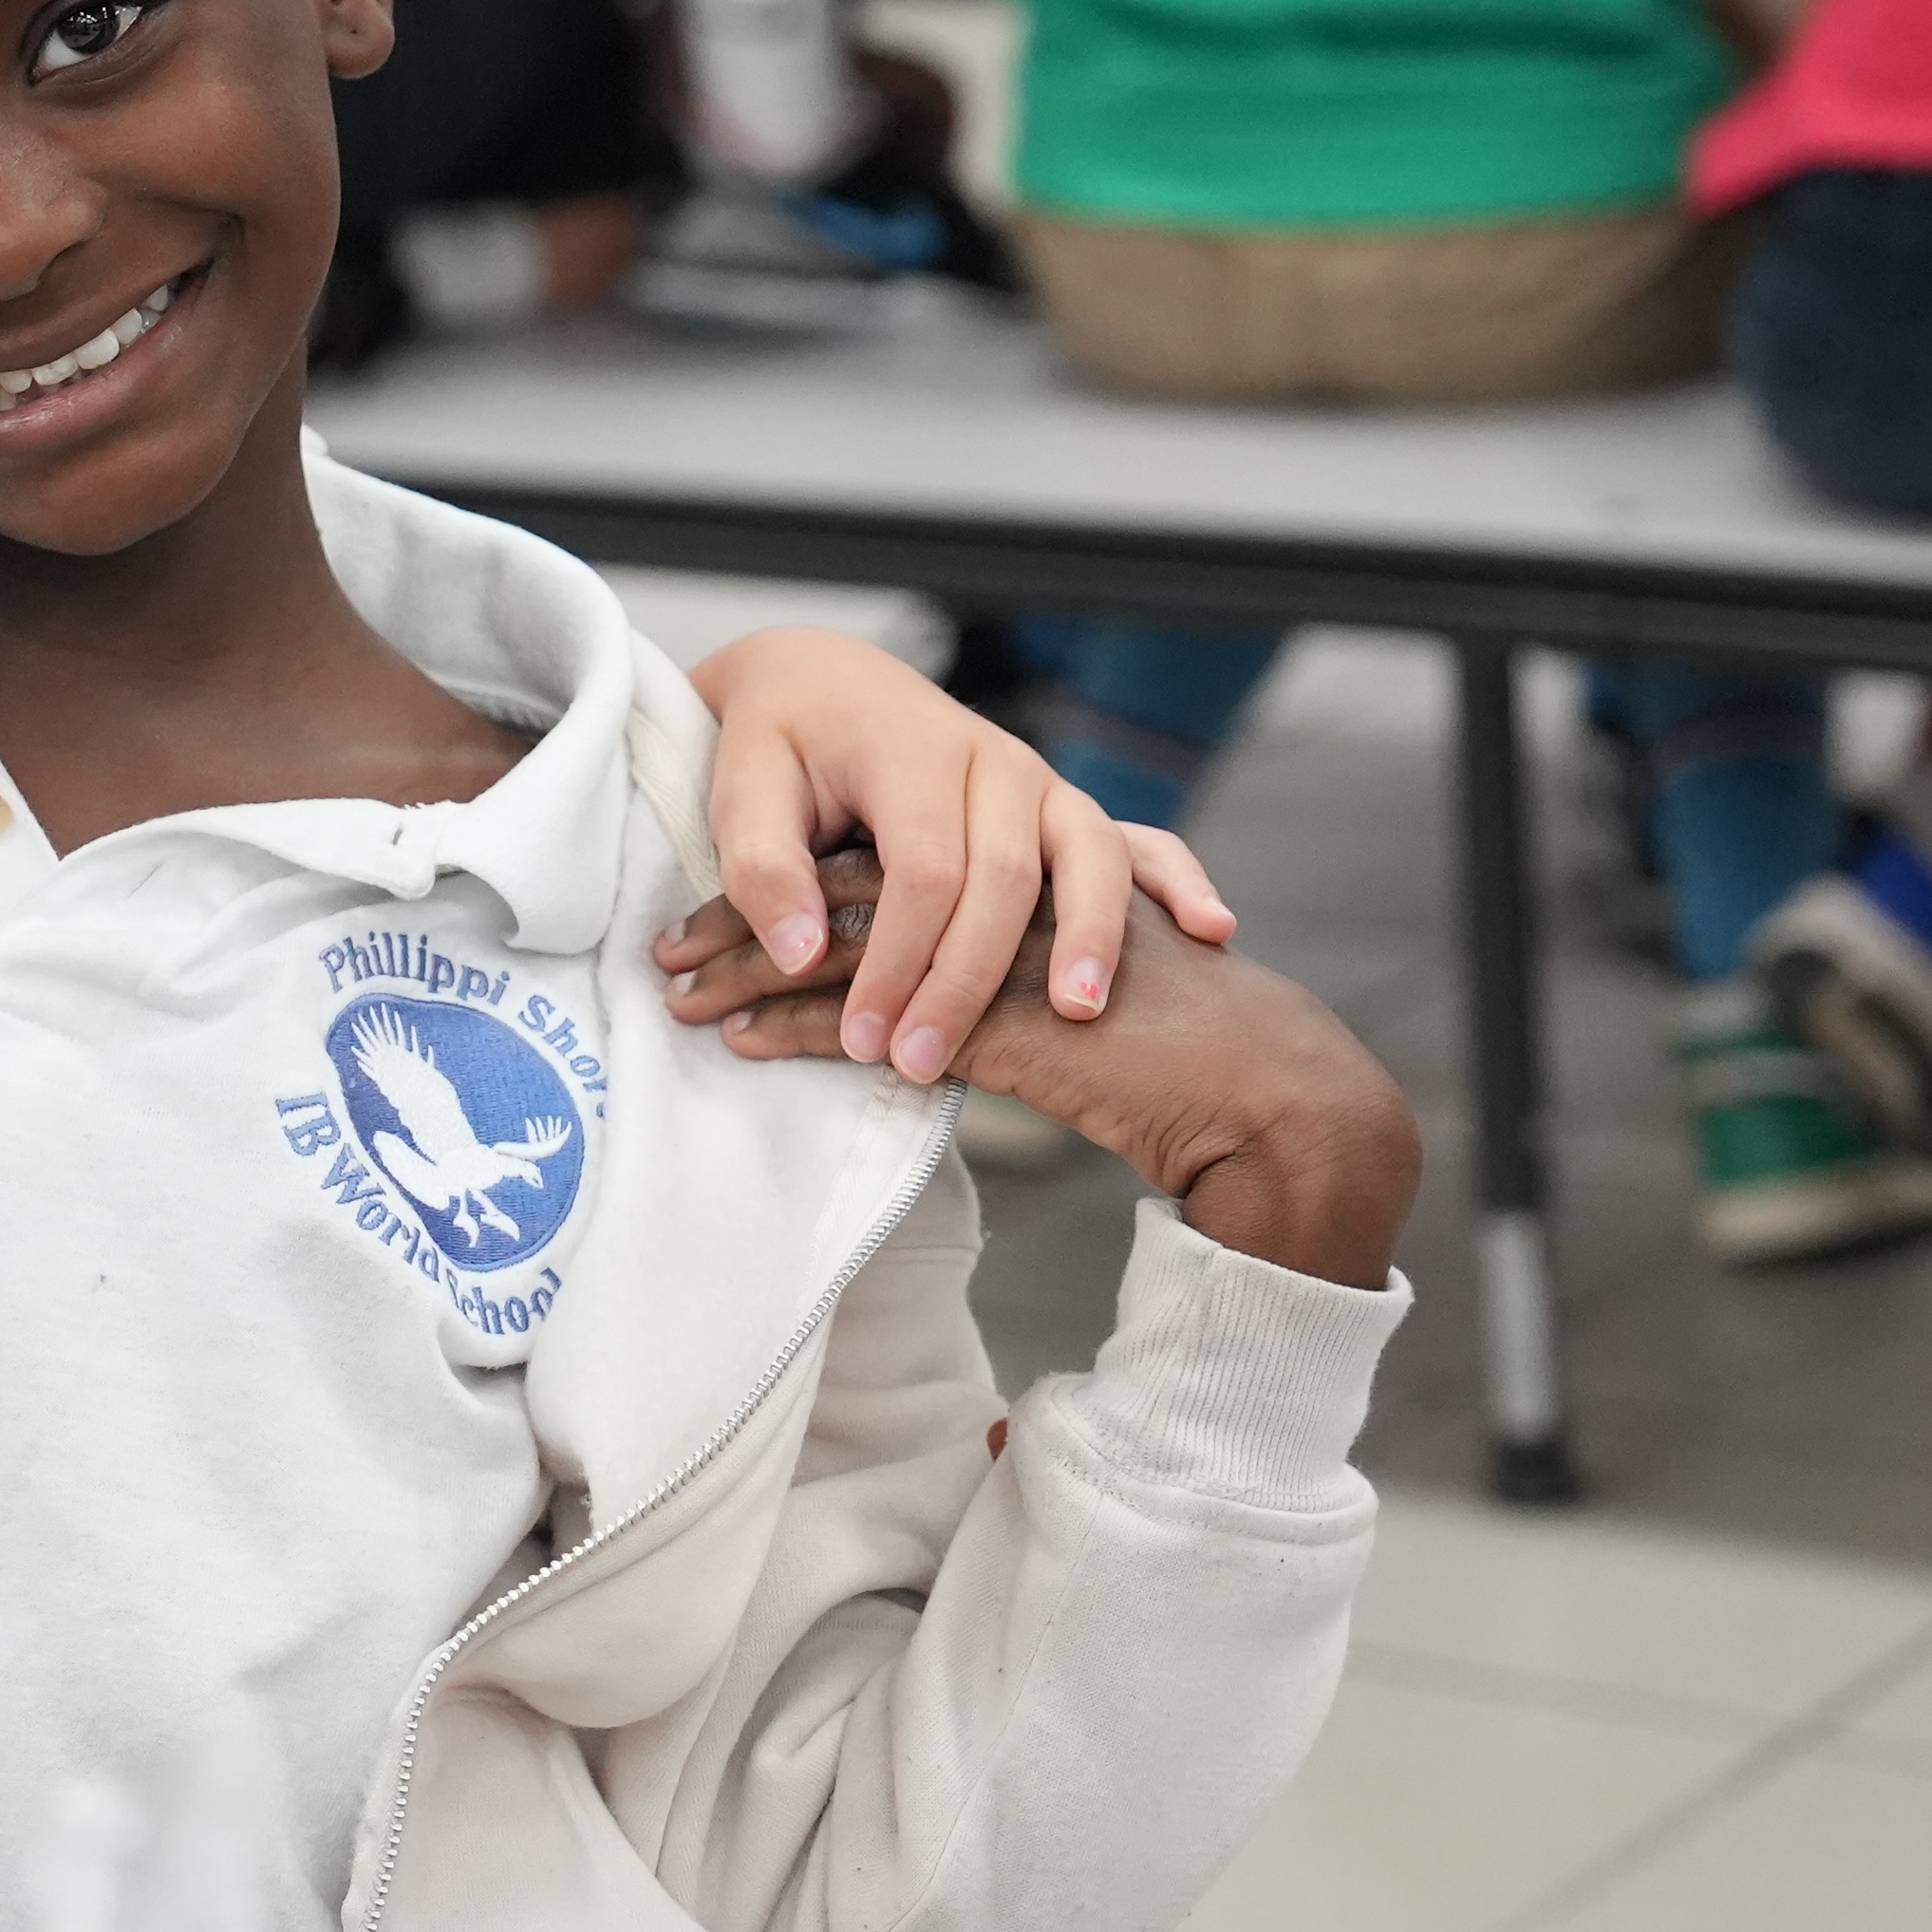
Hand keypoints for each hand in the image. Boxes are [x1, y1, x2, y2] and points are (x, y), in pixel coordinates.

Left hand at [660, 624, 1235, 1082]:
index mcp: (914, 752)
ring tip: (1080, 1012)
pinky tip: (1210, 930)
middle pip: (1003, 880)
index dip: (894, 964)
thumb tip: (799, 953)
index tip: (865, 1041)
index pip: (922, 872)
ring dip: (1092, 934)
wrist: (828, 679)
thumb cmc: (781, 744)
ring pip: (1089, 855)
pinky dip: (1180, 879)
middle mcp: (993, 764)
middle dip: (966, 981)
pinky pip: (1144, 841)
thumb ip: (761, 865)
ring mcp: (1042, 786)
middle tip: (922, 1061)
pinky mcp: (1065, 812)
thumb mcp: (742, 790)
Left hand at [680, 857, 1420, 1288]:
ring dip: (765, 976)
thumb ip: (972, 962)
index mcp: (1021, 843)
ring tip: (690, 1009)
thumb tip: (873, 975)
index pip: (878, 863)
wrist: (1266, 1088)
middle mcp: (1017, 866)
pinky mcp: (1010, 1001)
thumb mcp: (1051, 986)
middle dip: (751, 932)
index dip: (780, 900)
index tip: (699, 938)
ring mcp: (1012, 927)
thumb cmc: (1163, 1047)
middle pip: (854, 888)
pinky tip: (750, 1045)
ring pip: (861, 937)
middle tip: (666, 967)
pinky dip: (807, 1026)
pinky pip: (884, 1005)